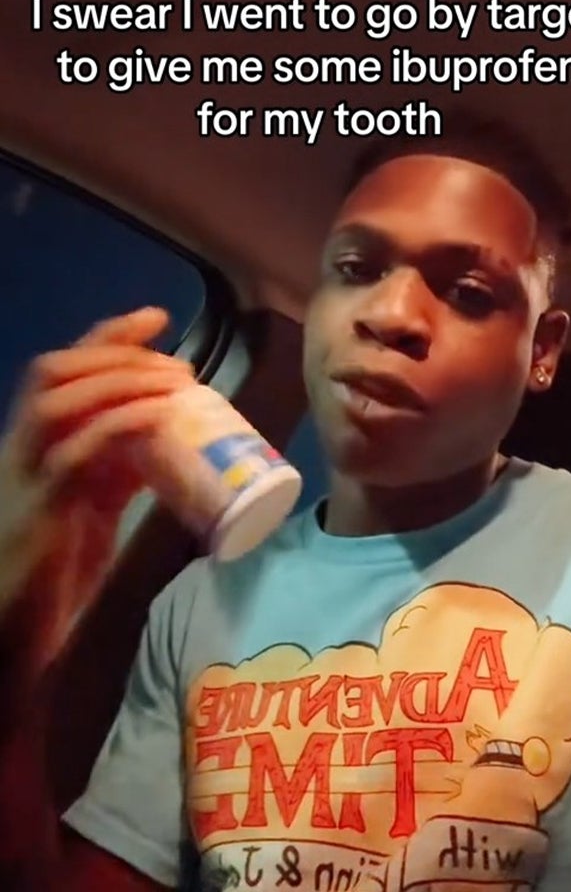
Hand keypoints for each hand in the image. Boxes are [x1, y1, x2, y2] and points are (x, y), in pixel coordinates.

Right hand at [0, 308, 191, 663]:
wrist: (16, 633)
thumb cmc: (57, 571)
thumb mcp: (96, 506)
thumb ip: (121, 473)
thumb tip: (171, 442)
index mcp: (37, 445)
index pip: (63, 373)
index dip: (107, 339)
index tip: (157, 318)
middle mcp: (23, 450)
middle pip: (55, 372)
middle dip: (116, 352)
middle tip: (174, 360)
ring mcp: (26, 476)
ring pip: (57, 402)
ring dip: (120, 380)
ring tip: (172, 380)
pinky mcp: (40, 509)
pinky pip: (76, 453)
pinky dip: (118, 426)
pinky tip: (155, 416)